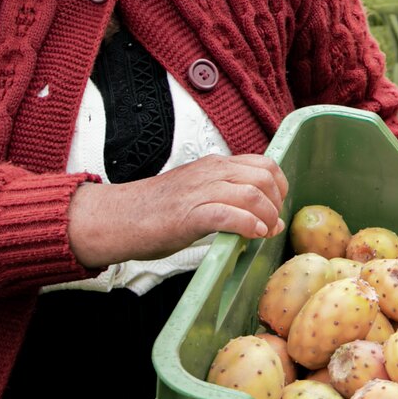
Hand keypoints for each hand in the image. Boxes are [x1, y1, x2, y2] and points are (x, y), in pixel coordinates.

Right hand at [68, 153, 288, 268]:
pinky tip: (253, 235)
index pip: (264, 163)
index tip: (277, 206)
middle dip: (277, 202)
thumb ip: (226, 198)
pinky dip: (249, 224)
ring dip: (267, 216)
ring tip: (266, 232)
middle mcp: (211, 172)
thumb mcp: (196, 192)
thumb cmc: (155, 211)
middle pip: (264, 176)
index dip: (279, 185)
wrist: (118, 217)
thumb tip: (263, 218)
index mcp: (214, 165)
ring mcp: (200, 191)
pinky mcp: (190, 214)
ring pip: (252, 193)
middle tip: (273, 223)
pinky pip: (229, 214)